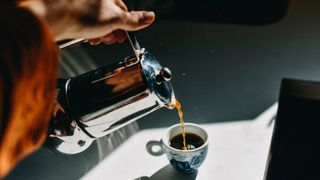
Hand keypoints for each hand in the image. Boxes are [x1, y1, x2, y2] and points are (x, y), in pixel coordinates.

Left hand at [19, 0, 154, 42]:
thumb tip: (150, 17)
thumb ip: (133, 20)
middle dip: (111, 30)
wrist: (50, 19)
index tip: (122, 36)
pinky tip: (87, 38)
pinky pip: (84, 22)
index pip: (122, 9)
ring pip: (96, 20)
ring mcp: (81, 4)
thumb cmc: (79, 14)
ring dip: (100, 33)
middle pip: (109, 15)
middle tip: (110, 39)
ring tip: (97, 40)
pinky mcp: (70, 13)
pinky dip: (87, 32)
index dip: (124, 25)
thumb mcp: (114, 19)